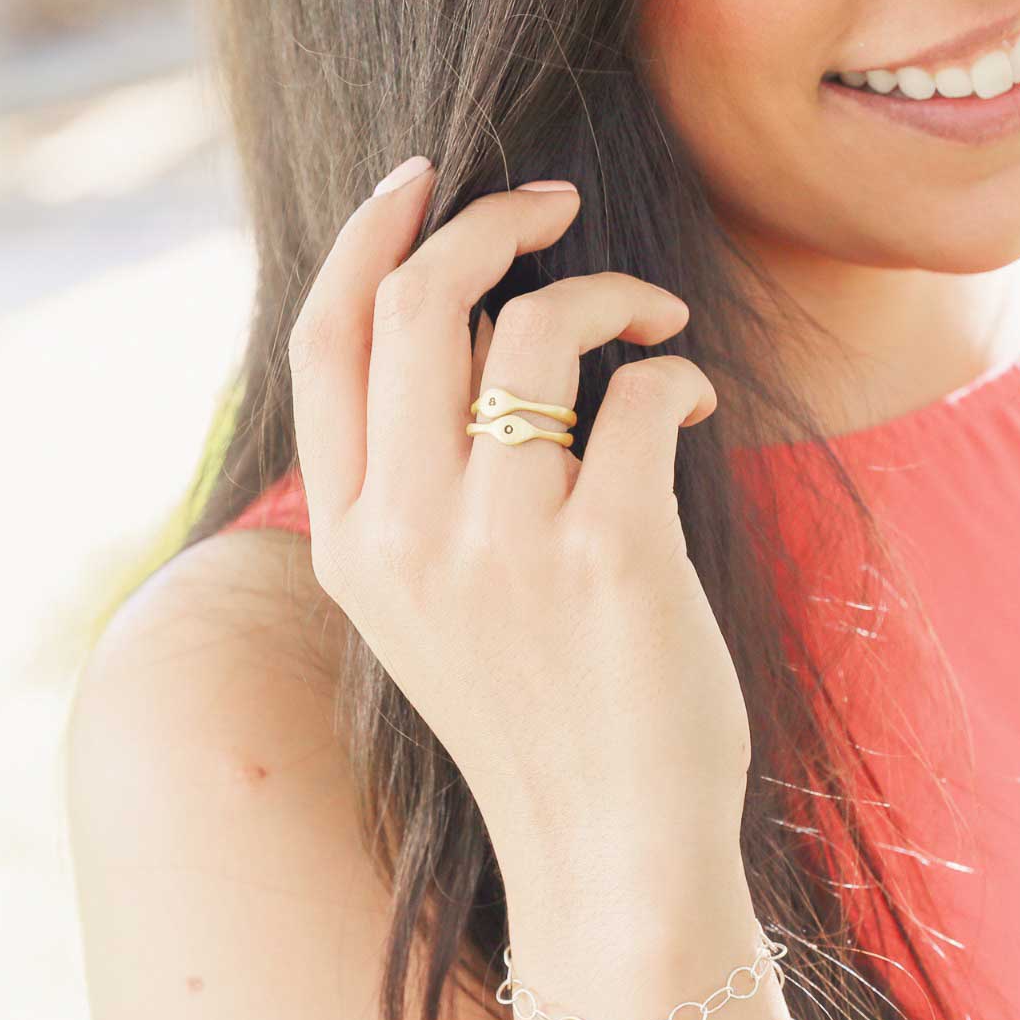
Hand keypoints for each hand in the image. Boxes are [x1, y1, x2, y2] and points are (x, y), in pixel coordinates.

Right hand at [289, 160, 750, 874]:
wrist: (605, 843)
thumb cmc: (533, 706)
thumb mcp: (427, 602)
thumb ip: (418, 478)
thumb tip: (475, 332)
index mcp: (351, 538)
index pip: (325, 339)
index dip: (370, 236)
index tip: (426, 176)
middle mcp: (406, 532)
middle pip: (420, 305)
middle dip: (496, 221)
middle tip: (559, 204)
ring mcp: (501, 545)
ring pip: (537, 331)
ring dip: (609, 295)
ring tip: (653, 322)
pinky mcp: (608, 553)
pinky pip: (637, 397)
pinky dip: (675, 376)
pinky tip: (695, 408)